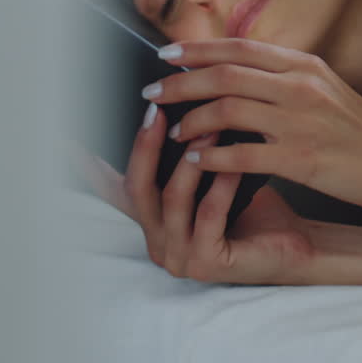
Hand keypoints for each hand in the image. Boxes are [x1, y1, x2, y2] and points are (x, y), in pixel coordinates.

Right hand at [93, 103, 317, 283]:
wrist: (297, 245)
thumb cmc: (256, 205)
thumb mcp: (214, 171)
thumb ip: (188, 149)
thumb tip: (175, 99)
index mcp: (154, 218)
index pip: (114, 188)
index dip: (86, 167)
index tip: (64, 139)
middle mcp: (157, 239)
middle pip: (138, 187)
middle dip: (145, 145)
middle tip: (157, 107)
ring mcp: (179, 255)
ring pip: (173, 199)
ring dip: (190, 159)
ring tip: (209, 125)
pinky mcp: (206, 263)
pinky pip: (209, 216)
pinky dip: (219, 185)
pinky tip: (233, 161)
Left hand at [144, 38, 361, 212]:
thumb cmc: (360, 129)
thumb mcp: (325, 87)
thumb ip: (284, 78)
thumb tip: (237, 73)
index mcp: (303, 65)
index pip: (238, 48)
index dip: (196, 50)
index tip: (165, 54)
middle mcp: (299, 86)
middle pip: (224, 76)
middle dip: (180, 84)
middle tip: (152, 92)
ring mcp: (301, 122)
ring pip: (227, 111)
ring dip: (191, 122)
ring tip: (174, 133)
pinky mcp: (302, 159)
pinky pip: (242, 156)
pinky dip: (212, 159)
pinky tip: (196, 163)